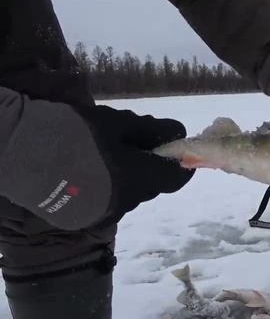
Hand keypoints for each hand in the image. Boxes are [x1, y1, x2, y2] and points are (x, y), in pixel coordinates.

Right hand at [75, 105, 194, 224]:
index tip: (172, 151)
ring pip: (130, 195)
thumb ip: (151, 130)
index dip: (179, 164)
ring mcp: (102, 214)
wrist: (17, 152)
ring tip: (102, 157)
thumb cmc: (71, 132)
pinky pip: (107, 204)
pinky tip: (87, 172)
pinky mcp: (83, 219)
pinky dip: (106, 190)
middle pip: (152, 186)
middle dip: (149, 167)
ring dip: (127, 179)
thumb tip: (178, 132)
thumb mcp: (116, 122)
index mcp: (136, 178)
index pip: (176, 178)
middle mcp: (124, 203)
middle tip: (131, 145)